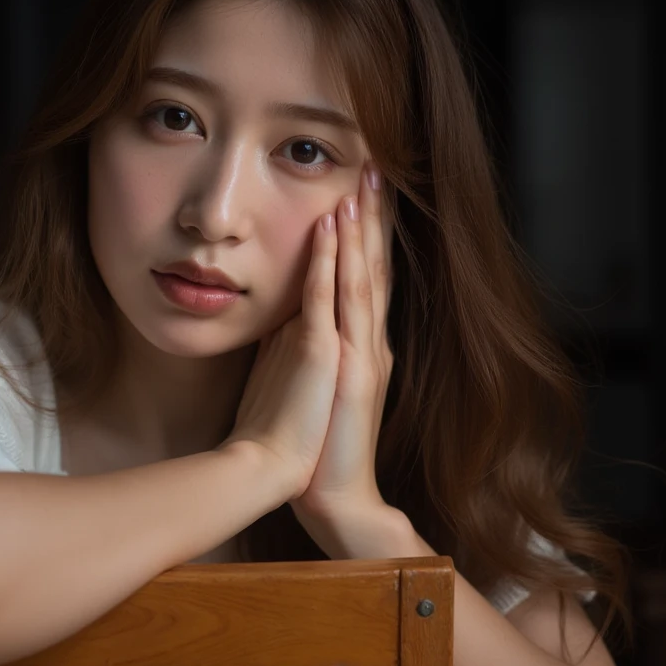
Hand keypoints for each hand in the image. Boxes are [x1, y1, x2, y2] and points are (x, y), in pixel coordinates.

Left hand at [294, 160, 394, 518]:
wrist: (331, 495)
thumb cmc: (318, 446)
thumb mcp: (316, 386)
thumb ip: (309, 349)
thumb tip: (289, 319)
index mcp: (366, 348)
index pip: (371, 280)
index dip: (371, 237)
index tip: (367, 197)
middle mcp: (372, 343)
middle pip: (376, 268)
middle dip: (375, 219)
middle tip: (376, 171)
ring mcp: (361, 353)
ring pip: (362, 276)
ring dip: (360, 228)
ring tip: (361, 185)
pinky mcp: (342, 366)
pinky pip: (334, 301)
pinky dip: (333, 261)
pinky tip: (331, 229)